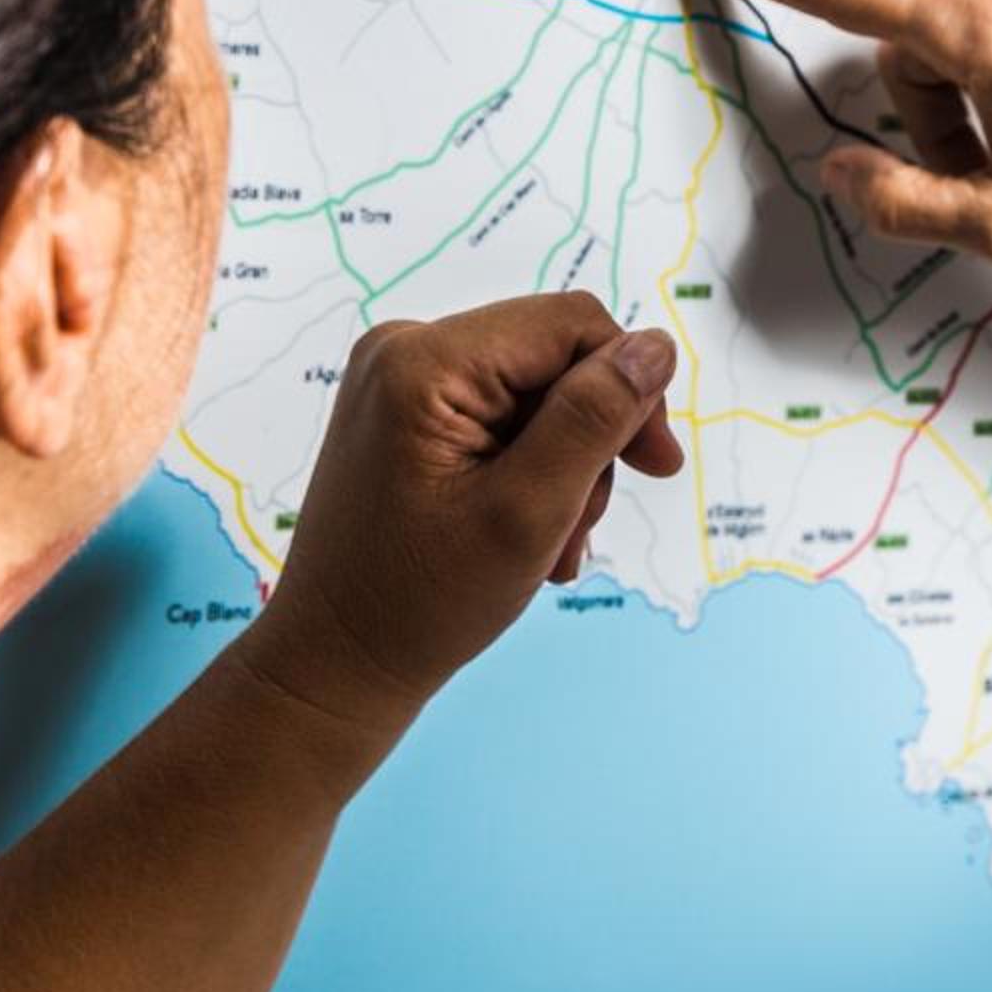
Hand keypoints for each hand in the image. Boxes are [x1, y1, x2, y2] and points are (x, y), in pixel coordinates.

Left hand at [241, 293, 687, 744]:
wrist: (335, 666)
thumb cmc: (420, 603)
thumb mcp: (528, 512)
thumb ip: (595, 419)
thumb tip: (656, 346)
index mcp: (425, 362)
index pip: (572, 325)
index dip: (630, 386)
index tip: (657, 466)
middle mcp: (405, 349)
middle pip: (554, 359)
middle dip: (588, 443)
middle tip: (579, 529)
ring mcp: (401, 380)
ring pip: (536, 393)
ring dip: (563, 469)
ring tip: (549, 546)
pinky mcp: (406, 412)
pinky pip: (501, 416)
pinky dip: (529, 472)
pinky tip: (525, 533)